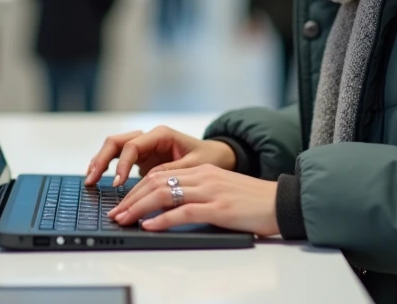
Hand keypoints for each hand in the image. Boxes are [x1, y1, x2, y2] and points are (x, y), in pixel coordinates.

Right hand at [84, 125, 236, 186]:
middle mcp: (149, 138)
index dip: (122, 165)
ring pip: (114, 148)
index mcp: (161, 134)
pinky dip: (108, 168)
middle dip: (101, 160)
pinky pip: (119, 160)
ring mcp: (144, 148)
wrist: (217, 157)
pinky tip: (98, 179)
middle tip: (92, 179)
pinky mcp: (142, 159)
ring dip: (100, 162)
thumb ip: (172, 171)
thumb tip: (149, 182)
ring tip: (90, 179)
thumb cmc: (209, 159)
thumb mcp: (195, 166)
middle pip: (117, 142)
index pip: (133, 146)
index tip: (118, 184)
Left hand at [108, 165, 279, 236]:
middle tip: (116, 213)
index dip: (137, 188)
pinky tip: (149, 226)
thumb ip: (197, 195)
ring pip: (164, 193)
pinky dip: (161, 219)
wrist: (281, 203)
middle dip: (131, 198)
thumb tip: (169, 210)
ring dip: (139, 208)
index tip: (123, 203)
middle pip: (156, 181)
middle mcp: (203, 176)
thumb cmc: (252, 202)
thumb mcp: (221, 192)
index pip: (160, 174)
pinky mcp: (218, 207)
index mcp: (203, 171)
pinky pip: (182, 211)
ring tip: (124, 219)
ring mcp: (210, 191)